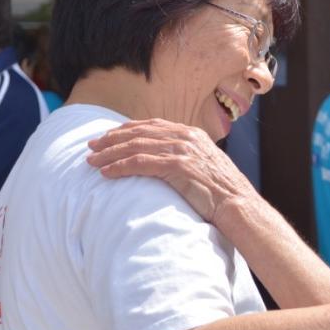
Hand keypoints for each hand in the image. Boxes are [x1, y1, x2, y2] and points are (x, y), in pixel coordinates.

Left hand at [86, 119, 251, 223]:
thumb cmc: (221, 192)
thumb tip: (167, 162)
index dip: (127, 130)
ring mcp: (183, 150)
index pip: (152, 125)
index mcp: (192, 134)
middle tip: (91, 146)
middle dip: (112, 139)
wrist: (238, 204)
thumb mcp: (205, 166)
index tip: (108, 136)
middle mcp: (186, 137)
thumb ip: (187, 157)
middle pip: (140, 133)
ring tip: (92, 161)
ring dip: (110, 154)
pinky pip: (140, 163)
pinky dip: (120, 166)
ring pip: (136, 147)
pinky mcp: (178, 166)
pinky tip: (107, 172)